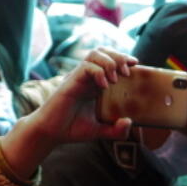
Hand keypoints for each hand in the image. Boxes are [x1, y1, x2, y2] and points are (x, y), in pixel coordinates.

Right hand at [1, 48, 135, 177]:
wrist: (51, 133)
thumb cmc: (73, 129)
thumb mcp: (101, 131)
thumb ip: (117, 130)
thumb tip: (129, 122)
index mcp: (96, 84)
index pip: (110, 61)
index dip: (123, 60)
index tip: (135, 65)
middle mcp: (87, 78)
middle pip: (103, 52)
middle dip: (119, 56)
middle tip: (128, 72)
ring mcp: (78, 78)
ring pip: (94, 54)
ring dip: (109, 62)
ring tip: (115, 79)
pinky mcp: (70, 82)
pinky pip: (85, 67)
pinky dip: (98, 72)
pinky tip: (104, 86)